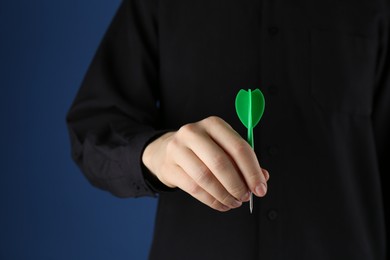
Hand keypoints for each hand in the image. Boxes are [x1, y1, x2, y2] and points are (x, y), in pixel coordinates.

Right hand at [142, 116, 268, 211]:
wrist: (167, 151)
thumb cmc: (202, 150)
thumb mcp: (223, 147)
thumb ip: (243, 161)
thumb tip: (262, 179)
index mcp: (213, 124)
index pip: (238, 147)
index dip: (252, 171)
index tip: (260, 188)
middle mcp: (194, 132)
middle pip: (221, 163)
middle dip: (237, 185)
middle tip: (246, 197)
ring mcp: (178, 149)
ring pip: (206, 178)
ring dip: (224, 195)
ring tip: (234, 202)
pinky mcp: (169, 167)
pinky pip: (194, 189)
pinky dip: (211, 201)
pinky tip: (221, 204)